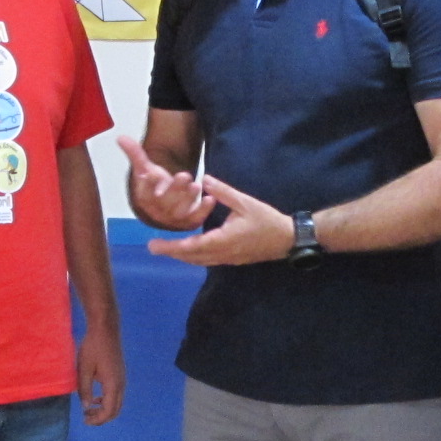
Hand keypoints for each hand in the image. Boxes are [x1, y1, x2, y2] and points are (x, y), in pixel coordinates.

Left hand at [77, 324, 124, 425]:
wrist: (105, 329)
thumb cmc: (93, 347)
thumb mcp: (84, 369)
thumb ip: (85, 390)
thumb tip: (86, 407)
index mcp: (113, 384)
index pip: (108, 411)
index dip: (97, 420)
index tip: (84, 420)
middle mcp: (121, 384)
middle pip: (115, 410)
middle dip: (101, 418)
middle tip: (86, 418)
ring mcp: (122, 379)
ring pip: (117, 403)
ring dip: (104, 409)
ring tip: (88, 410)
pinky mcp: (120, 374)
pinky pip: (116, 394)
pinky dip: (107, 401)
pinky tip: (95, 398)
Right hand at [117, 133, 213, 231]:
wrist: (167, 206)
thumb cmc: (156, 185)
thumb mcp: (145, 169)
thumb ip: (135, 154)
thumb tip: (120, 137)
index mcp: (145, 199)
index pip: (144, 193)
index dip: (149, 184)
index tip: (152, 173)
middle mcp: (158, 211)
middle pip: (165, 202)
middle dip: (175, 189)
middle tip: (184, 175)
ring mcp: (173, 219)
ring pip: (180, 211)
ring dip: (189, 199)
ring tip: (197, 186)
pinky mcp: (189, 222)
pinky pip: (196, 218)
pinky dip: (204, 210)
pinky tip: (210, 199)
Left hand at [146, 174, 294, 266]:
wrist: (287, 239)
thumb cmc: (266, 220)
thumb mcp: (245, 202)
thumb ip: (223, 192)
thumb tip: (203, 179)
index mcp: (223, 240)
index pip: (191, 246)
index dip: (171, 246)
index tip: (154, 245)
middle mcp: (222, 254)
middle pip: (191, 257)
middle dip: (172, 252)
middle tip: (153, 247)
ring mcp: (227, 259)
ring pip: (199, 261)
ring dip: (182, 256)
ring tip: (166, 249)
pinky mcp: (232, 260)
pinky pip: (207, 261)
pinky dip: (194, 256)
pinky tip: (188, 250)